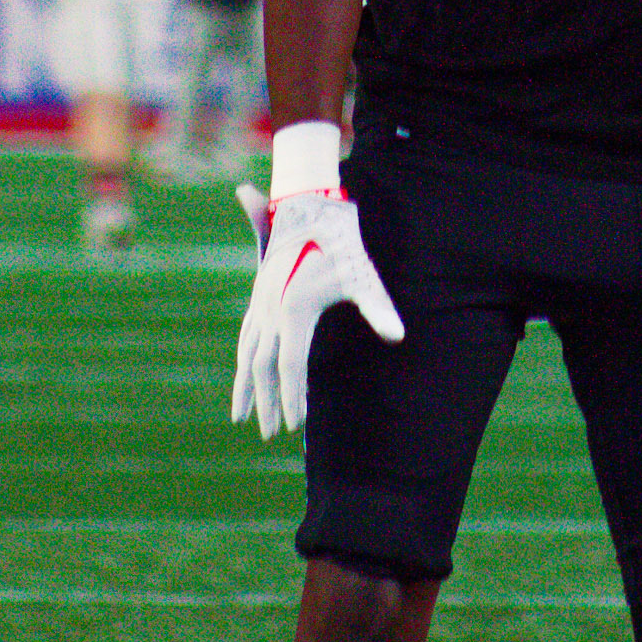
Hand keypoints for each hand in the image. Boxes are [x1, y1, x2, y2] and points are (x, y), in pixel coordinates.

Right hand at [231, 184, 404, 439]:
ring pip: (247, 352)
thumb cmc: (343, 245)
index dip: (293, 396)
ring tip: (242, 417)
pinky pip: (246, 336)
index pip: (290, 364)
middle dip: (266, 401)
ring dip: (245, 386)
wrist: (311, 207)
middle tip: (272, 434)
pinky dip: (243, 360)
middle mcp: (270, 309)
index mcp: (293, 309)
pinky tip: (246, 375)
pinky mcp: (259, 295)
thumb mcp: (362, 276)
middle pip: (264, 366)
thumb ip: (378, 308)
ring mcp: (260, 302)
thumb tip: (399, 336)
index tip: (297, 424)